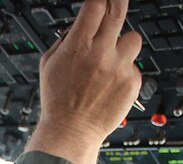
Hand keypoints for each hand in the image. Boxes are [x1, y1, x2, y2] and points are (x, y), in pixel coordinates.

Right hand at [26, 0, 142, 163]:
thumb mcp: (49, 64)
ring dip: (124, 44)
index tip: (102, 0)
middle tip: (117, 2)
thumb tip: (80, 25)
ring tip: (112, 59)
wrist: (71, 132)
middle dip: (118, 2)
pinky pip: (134, 66)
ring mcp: (119, 68)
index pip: (95, 5)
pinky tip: (111, 84)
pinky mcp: (132, 83)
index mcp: (78, 45)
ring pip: (133, 38)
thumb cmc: (58, 101)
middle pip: (118, 11)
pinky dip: (124, 71)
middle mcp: (101, 53)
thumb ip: (66, 39)